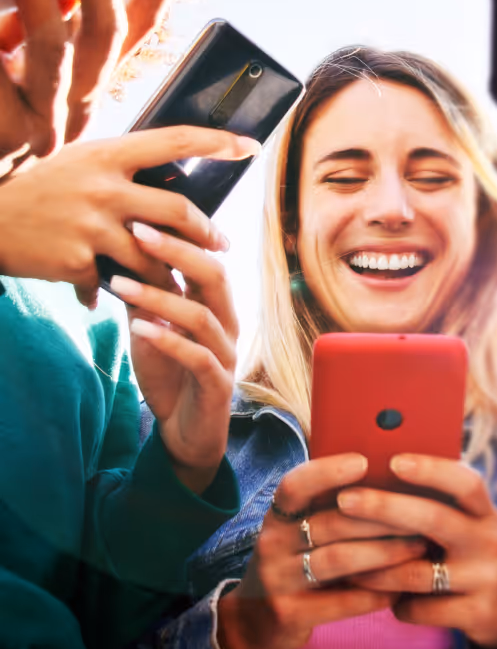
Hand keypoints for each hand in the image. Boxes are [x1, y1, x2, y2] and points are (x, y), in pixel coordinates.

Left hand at [0, 0, 194, 164]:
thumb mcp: (16, 59)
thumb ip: (35, 22)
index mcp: (87, 87)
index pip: (139, 30)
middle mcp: (80, 105)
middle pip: (112, 32)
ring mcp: (51, 119)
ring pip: (66, 40)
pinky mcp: (19, 125)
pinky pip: (20, 54)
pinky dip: (13, 0)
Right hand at [0, 126, 258, 298]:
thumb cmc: (41, 191)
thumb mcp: (80, 166)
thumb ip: (124, 172)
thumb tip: (172, 190)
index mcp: (107, 155)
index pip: (174, 140)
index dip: (216, 142)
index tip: (250, 145)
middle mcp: (103, 186)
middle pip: (178, 209)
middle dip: (208, 232)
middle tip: (222, 245)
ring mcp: (90, 224)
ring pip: (155, 257)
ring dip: (172, 275)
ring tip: (179, 285)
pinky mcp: (77, 260)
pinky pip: (116, 283)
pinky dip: (121, 294)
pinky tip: (116, 302)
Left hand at [107, 228, 239, 489]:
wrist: (185, 433)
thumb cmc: (171, 377)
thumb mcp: (152, 330)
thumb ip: (145, 299)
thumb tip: (117, 255)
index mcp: (216, 306)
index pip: (205, 259)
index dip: (178, 236)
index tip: (140, 215)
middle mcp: (228, 324)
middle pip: (213, 276)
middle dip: (175, 251)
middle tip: (137, 232)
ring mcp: (225, 354)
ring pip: (201, 315)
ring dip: (160, 297)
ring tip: (121, 284)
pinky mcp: (217, 384)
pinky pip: (197, 356)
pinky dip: (169, 340)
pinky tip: (140, 329)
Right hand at [217, 453, 427, 648]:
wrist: (254, 623)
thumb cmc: (294, 564)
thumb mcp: (298, 533)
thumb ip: (330, 510)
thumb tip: (389, 480)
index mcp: (277, 516)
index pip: (294, 485)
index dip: (327, 471)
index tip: (364, 462)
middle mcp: (272, 543)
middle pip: (330, 522)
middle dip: (381, 517)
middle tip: (421, 513)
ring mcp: (277, 580)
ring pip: (338, 559)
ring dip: (384, 553)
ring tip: (418, 548)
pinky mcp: (289, 614)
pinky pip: (341, 602)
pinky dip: (375, 594)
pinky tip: (400, 588)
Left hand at [341, 454, 496, 648]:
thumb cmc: (480, 550)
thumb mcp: (474, 522)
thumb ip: (441, 503)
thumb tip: (380, 472)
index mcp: (486, 512)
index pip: (465, 483)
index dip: (430, 469)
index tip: (394, 460)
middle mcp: (489, 541)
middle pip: (434, 519)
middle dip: (385, 507)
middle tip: (345, 500)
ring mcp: (485, 580)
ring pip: (417, 572)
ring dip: (376, 567)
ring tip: (346, 561)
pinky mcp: (477, 615)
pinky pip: (422, 610)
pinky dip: (397, 604)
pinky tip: (384, 598)